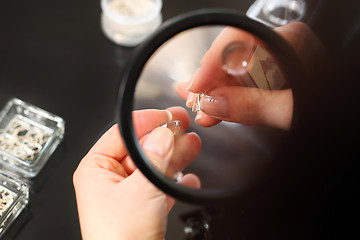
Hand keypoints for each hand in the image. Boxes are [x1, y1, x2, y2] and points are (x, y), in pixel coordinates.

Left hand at [73, 107, 200, 239]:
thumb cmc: (119, 238)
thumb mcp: (139, 189)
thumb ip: (154, 157)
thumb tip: (164, 133)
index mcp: (96, 169)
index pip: (122, 133)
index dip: (146, 121)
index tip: (167, 114)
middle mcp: (110, 180)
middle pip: (141, 148)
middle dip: (165, 137)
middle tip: (183, 125)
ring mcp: (127, 195)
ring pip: (153, 167)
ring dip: (174, 157)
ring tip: (192, 145)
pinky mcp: (141, 210)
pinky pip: (160, 189)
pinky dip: (175, 183)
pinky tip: (190, 179)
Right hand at [176, 22, 325, 129]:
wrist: (346, 125)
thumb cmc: (335, 110)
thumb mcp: (293, 110)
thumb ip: (252, 106)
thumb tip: (212, 103)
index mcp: (289, 43)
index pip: (237, 41)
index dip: (210, 64)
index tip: (196, 87)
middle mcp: (279, 47)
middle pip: (231, 57)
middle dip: (209, 82)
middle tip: (193, 100)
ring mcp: (274, 62)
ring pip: (233, 73)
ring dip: (215, 93)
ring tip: (200, 109)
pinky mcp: (271, 78)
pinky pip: (242, 85)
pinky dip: (228, 99)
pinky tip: (215, 109)